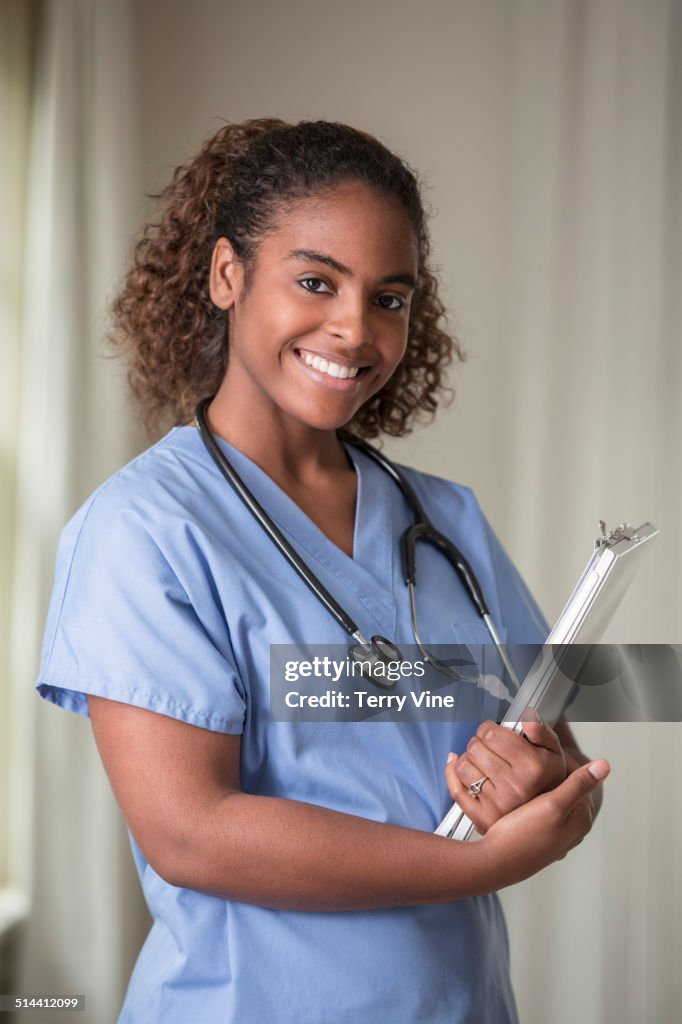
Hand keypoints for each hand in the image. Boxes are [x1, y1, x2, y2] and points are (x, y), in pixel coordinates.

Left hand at [444, 716, 567, 834]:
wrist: (548, 817)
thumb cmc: (548, 781)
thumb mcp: (553, 752)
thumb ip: (541, 731)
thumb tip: (528, 718)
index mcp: (533, 767)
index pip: (490, 734)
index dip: (487, 729)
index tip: (491, 732)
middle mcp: (516, 786)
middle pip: (474, 748)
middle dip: (478, 742)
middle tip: (487, 748)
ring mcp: (498, 804)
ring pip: (463, 766)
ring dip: (468, 759)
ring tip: (481, 761)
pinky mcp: (483, 818)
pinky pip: (457, 790)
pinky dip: (454, 776)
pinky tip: (464, 770)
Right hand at [478, 759, 609, 887]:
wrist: (495, 862)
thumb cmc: (523, 836)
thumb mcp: (553, 805)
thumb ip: (578, 784)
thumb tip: (604, 766)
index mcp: (582, 820)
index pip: (579, 778)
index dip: (562, 759)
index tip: (545, 746)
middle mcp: (572, 829)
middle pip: (566, 788)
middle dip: (552, 771)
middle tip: (533, 756)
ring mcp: (556, 834)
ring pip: (552, 797)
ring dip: (542, 783)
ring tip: (525, 771)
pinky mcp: (539, 835)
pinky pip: (540, 808)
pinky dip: (533, 796)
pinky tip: (520, 793)